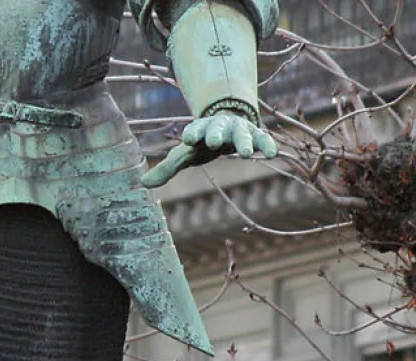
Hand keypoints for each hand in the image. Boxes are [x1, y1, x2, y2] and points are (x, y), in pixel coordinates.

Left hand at [140, 112, 276, 187]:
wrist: (227, 121)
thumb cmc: (201, 143)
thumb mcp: (185, 154)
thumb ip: (167, 168)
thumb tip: (143, 183)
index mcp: (199, 129)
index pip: (194, 130)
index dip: (192, 133)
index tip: (187, 138)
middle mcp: (219, 126)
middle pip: (216, 128)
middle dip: (214, 134)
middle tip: (212, 142)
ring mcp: (238, 129)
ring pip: (241, 133)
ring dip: (244, 142)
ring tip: (247, 154)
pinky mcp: (255, 134)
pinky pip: (262, 138)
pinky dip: (267, 144)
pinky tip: (273, 154)